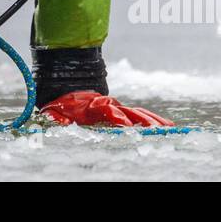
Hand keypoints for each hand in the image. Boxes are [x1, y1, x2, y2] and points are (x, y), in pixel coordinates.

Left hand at [40, 91, 173, 127]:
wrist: (67, 91)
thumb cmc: (61, 107)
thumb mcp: (54, 113)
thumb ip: (55, 118)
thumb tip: (58, 121)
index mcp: (91, 105)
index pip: (105, 108)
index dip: (115, 115)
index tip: (124, 123)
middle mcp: (107, 104)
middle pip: (127, 110)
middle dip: (140, 120)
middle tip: (153, 130)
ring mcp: (116, 107)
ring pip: (136, 113)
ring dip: (151, 121)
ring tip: (166, 129)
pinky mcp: (121, 111)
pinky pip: (139, 116)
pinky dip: (152, 120)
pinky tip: (166, 126)